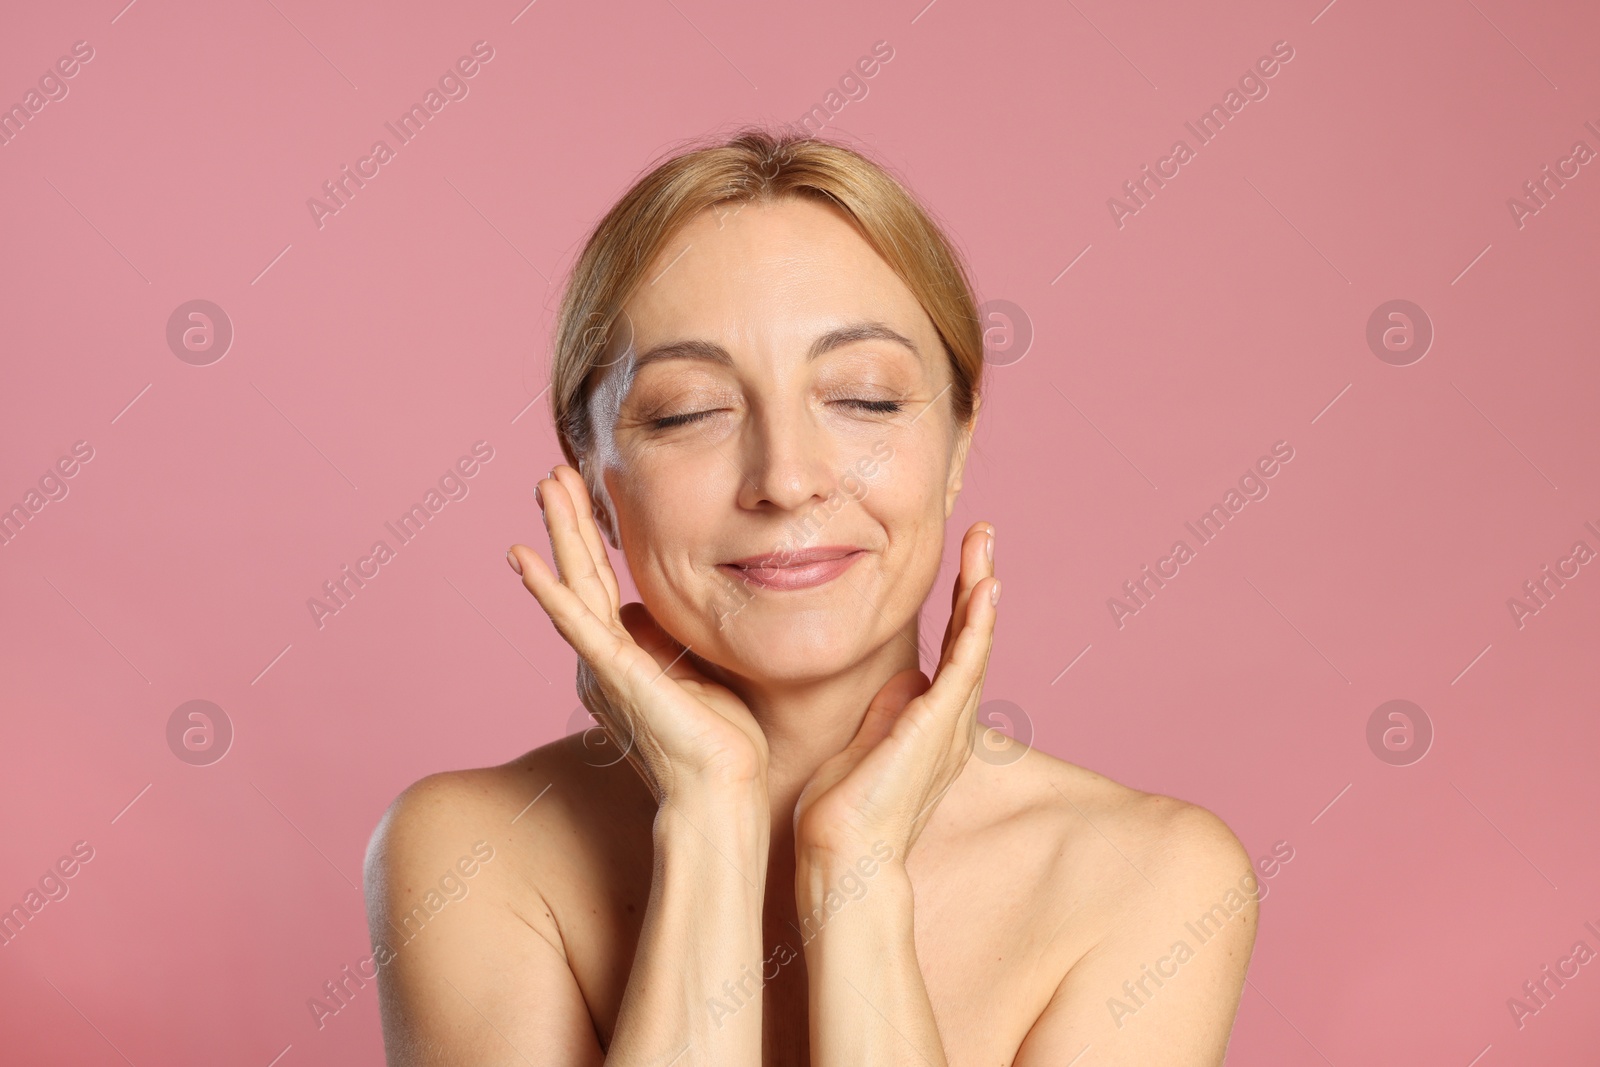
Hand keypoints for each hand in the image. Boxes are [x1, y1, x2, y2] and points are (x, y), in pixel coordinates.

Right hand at [507, 465, 769, 801]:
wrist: (722, 791)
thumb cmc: (721, 743)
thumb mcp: (698, 672)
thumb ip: (671, 641)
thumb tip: (651, 614)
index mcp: (625, 657)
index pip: (601, 585)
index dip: (589, 538)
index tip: (583, 493)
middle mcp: (605, 658)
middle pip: (582, 574)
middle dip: (569, 521)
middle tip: (554, 472)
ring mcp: (605, 665)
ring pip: (576, 584)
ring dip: (560, 533)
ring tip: (546, 485)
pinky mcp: (614, 674)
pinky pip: (576, 624)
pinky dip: (549, 590)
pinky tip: (525, 559)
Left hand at [791, 521, 999, 863]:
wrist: (842, 854)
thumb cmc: (844, 810)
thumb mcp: (865, 745)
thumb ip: (886, 712)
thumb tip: (900, 681)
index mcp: (932, 723)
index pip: (953, 650)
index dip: (958, 604)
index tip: (959, 562)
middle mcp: (950, 721)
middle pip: (973, 637)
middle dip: (977, 582)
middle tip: (982, 533)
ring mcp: (948, 724)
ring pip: (976, 643)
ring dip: (981, 590)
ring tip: (986, 543)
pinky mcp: (938, 727)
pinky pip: (966, 667)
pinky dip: (977, 626)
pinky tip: (985, 589)